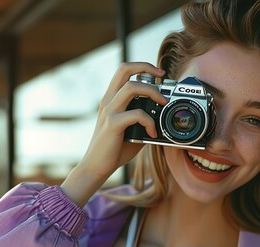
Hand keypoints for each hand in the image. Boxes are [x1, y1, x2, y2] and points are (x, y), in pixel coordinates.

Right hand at [62, 62, 167, 206]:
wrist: (96, 167)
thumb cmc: (114, 150)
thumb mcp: (132, 131)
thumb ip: (143, 121)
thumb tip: (164, 118)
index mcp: (111, 99)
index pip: (123, 70)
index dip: (142, 66)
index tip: (159, 74)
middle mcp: (108, 101)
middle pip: (124, 69)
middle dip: (146, 67)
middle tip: (163, 77)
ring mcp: (109, 111)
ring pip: (131, 87)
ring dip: (152, 92)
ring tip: (162, 104)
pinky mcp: (112, 124)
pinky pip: (136, 114)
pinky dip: (149, 122)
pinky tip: (152, 133)